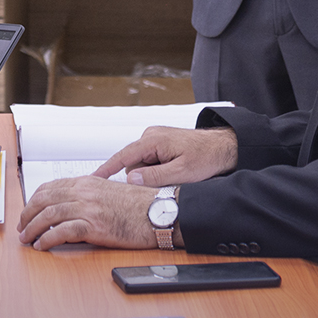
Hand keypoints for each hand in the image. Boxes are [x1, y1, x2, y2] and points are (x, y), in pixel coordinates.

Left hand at [18, 175, 160, 250]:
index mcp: (87, 182)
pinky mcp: (94, 226)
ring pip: (48, 215)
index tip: (28, 212)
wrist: (159, 213)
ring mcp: (89, 208)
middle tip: (22, 227)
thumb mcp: (110, 192)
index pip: (50, 187)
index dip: (33, 200)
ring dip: (32, 228)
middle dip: (27, 214)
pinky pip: (62, 232)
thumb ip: (89, 195)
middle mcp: (84, 192)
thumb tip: (71, 207)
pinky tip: (42, 245)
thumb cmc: (140, 205)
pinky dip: (47, 239)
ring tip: (26, 239)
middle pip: (44, 200)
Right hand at [94, 125, 237, 186]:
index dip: (106, 169)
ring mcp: (155, 139)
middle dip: (145, 178)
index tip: (92, 179)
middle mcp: (151, 136)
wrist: (224, 147)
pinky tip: (175, 171)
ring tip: (176, 174)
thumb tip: (131, 179)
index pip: (122, 156)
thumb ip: (155, 177)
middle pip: (133, 165)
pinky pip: (150, 162)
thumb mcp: (182, 172)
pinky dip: (159, 170)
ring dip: (154, 175)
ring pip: (142, 165)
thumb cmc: (206, 156)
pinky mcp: (160, 145)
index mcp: (153, 140)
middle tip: (169, 181)